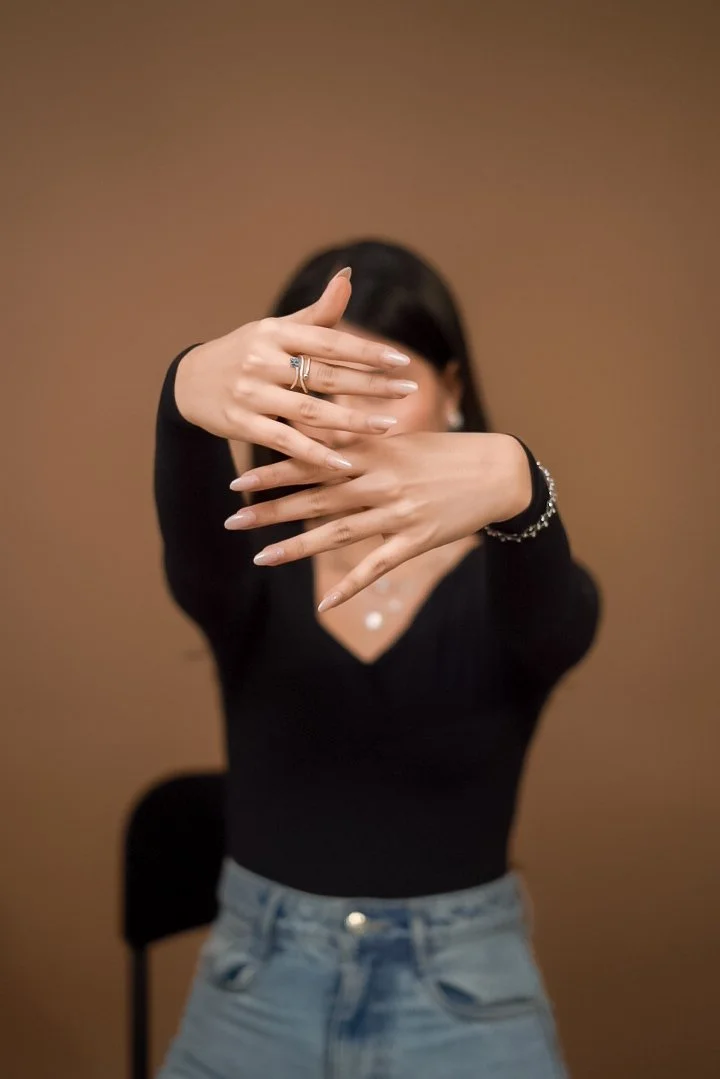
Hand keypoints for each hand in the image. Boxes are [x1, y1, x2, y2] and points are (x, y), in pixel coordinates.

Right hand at [173, 269, 416, 469]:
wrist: (189, 381)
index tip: (401, 361)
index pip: (330, 341)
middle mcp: (262, 360)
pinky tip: (344, 463)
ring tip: (388, 426)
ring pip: (310, 411)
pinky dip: (315, 454)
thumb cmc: (245, 352)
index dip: (366, 351)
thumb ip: (317, 313)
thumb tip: (349, 275)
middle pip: (326, 376)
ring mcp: (250, 393)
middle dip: (371, 385)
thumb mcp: (276, 330)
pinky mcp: (241, 424)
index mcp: (275, 333)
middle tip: (409, 391)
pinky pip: (284, 441)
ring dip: (352, 421)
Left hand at [225, 432, 531, 607]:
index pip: (314, 461)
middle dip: (271, 509)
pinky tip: (324, 603)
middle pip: (316, 498)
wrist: (499, 472)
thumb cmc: (446, 454)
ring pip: (337, 533)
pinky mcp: (416, 540)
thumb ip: (361, 444)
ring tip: (259, 557)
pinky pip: (376, 566)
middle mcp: (380, 481)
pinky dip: (350, 585)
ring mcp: (398, 512)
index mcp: (374, 452)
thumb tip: (319, 438)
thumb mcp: (402, 440)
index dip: (274, 471)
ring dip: (296, 547)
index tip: (238, 479)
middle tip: (232, 519)